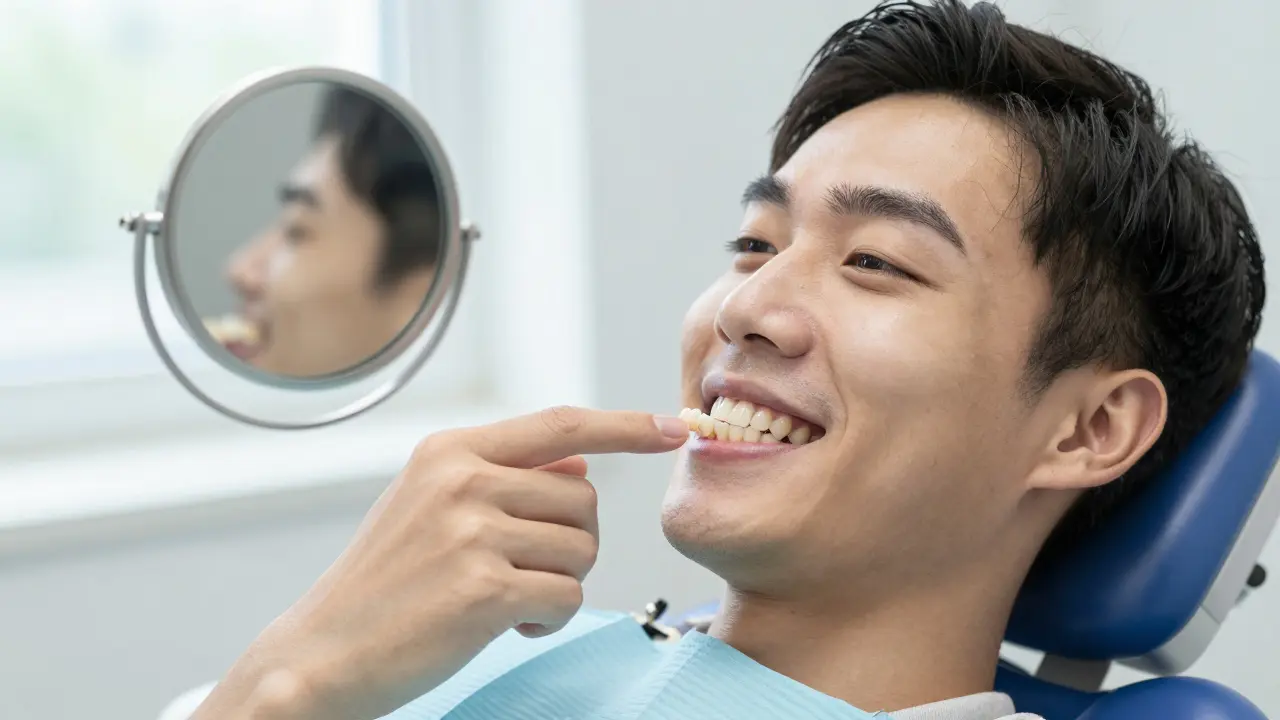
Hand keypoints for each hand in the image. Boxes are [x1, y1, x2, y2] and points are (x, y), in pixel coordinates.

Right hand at [191, 407, 689, 719]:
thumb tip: (579, 466)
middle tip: (522, 571)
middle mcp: (463, 479)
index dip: (626, 426)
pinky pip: (568, 596)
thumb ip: (500, 476)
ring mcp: (472, 532)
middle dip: (571, 542)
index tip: (674, 428)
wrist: (322, 652)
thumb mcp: (428, 503)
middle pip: (584, 499)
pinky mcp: (484, 588)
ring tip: (507, 599)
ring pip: (582, 549)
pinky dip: (549, 618)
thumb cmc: (384, 584)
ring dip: (559, 583)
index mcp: (450, 450)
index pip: (562, 425)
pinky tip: (508, 625)